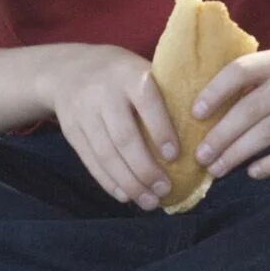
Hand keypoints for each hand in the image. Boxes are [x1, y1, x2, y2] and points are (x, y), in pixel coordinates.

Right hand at [39, 44, 177, 207]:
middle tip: (165, 190)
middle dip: (145, 169)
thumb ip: (163, 95)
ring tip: (149, 201)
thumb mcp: (141, 70)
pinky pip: (90, 161)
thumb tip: (200, 132)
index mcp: (129, 75)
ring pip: (106, 154)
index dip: (161, 131)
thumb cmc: (121, 74)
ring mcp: (84, 113)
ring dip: (129, 183)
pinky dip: (108, 182)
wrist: (69, 69)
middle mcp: (103, 93)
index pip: (147, 103)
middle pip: (124, 137)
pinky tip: (125, 196)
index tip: (175, 156)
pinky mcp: (71, 130)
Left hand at [192, 48, 269, 179]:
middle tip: (200, 156)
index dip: (214, 92)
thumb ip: (257, 86)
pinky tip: (253, 173)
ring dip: (236, 154)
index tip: (195, 114)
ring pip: (264, 133)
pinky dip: (269, 165)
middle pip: (247, 109)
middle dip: (219, 136)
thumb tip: (209, 115)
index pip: (239, 71)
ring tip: (217, 169)